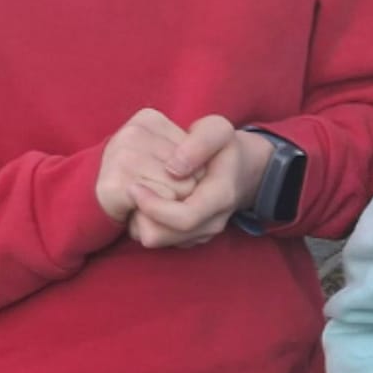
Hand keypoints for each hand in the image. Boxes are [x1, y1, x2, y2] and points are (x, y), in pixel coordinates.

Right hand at [96, 108, 195, 222]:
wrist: (92, 199)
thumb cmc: (140, 177)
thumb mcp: (168, 155)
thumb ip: (192, 155)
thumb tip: (192, 176)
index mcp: (149, 118)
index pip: (200, 149)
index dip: (192, 170)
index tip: (164, 170)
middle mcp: (133, 131)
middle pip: (192, 169)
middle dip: (183, 186)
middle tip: (155, 186)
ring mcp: (122, 155)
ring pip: (181, 187)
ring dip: (170, 201)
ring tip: (147, 195)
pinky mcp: (115, 183)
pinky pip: (162, 202)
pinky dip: (156, 212)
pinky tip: (137, 205)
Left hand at [126, 116, 271, 249]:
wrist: (242, 171)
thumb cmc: (224, 148)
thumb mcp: (218, 131)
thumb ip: (200, 143)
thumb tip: (174, 168)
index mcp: (221, 197)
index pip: (185, 217)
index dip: (154, 207)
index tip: (134, 186)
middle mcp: (212, 222)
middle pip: (162, 236)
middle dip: (140, 215)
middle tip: (131, 190)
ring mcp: (200, 234)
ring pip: (155, 241)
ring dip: (140, 220)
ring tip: (140, 194)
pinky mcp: (188, 239)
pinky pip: (157, 238)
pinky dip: (146, 222)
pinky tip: (150, 200)